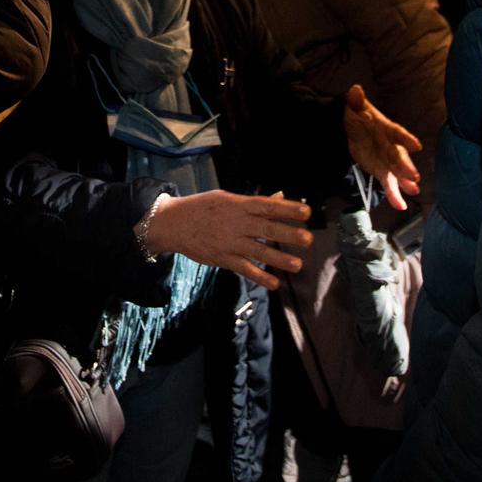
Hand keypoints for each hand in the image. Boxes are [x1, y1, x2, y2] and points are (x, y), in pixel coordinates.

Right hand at [142, 190, 312, 289]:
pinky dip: (259, 277)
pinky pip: (244, 269)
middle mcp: (237, 223)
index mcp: (240, 205)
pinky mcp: (223, 258)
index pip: (268, 206)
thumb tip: (280, 197)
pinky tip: (274, 284)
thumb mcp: (228, 198)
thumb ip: (255, 202)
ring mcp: (230, 242)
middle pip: (267, 229)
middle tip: (308, 240)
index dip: (288, 208)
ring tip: (298, 265)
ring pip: (258, 251)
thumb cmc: (204, 207)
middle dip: (288, 234)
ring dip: (279, 259)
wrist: (174, 223)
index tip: (307, 212)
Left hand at [342, 85, 421, 210]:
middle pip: (398, 156)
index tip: (416, 146)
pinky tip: (399, 205)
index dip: (406, 139)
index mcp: (386, 128)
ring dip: (404, 182)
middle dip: (405, 166)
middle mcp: (390, 145)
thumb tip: (355, 90)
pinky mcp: (381, 170)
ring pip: (396, 172)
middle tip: (414, 176)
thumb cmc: (356, 114)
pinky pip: (388, 183)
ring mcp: (387, 159)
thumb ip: (355, 100)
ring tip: (412, 191)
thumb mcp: (353, 106)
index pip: (397, 133)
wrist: (349, 128)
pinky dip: (393, 194)